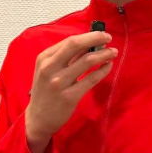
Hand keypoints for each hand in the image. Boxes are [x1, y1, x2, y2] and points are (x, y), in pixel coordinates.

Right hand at [26, 31, 117, 152]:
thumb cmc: (46, 91)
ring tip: (113, 52)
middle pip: (76, 45)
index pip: (70, 41)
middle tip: (109, 38)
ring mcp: (59, 83)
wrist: (38, 118)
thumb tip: (89, 43)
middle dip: (96, 38)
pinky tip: (108, 66)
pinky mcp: (70, 96)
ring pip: (87, 61)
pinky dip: (103, 70)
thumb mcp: (49, 70)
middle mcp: (50, 68)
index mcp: (44, 58)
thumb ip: (66, 57)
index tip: (102, 35)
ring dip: (104, 54)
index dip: (89, 35)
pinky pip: (91, 79)